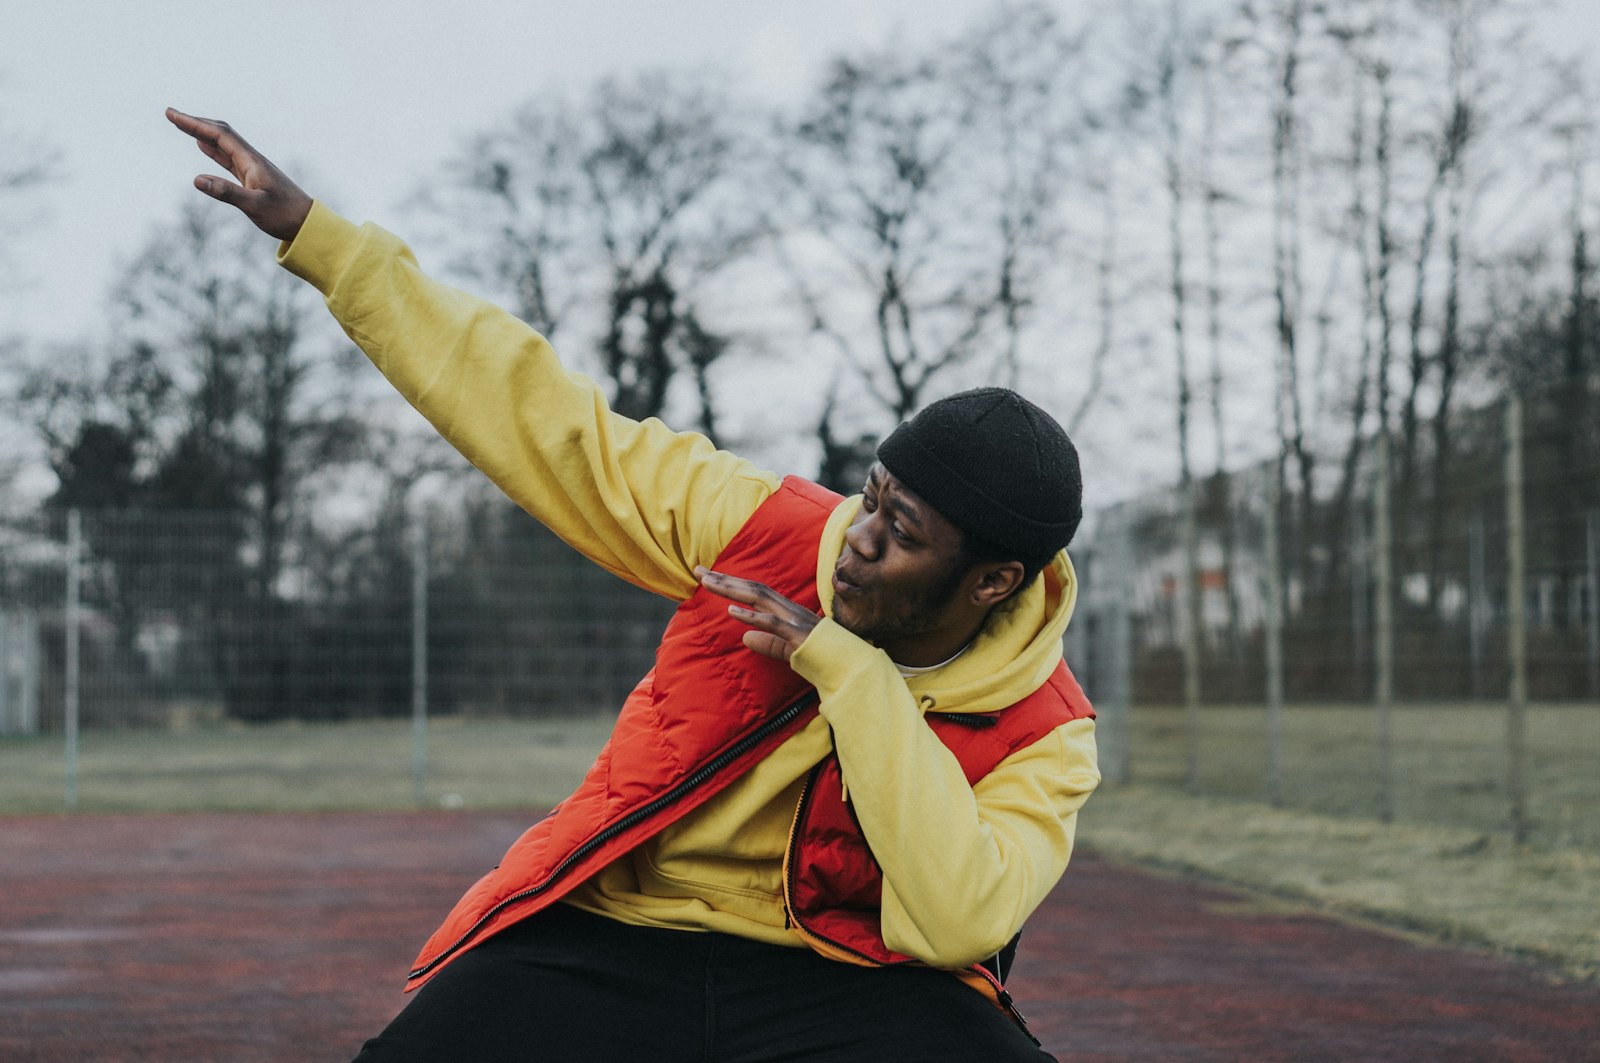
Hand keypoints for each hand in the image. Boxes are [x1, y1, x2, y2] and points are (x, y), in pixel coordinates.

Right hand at [166, 108, 312, 241]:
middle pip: (220, 133)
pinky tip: (203, 145)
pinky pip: (228, 158)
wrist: (308, 224)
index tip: (173, 115)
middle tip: (170, 114)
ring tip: (181, 124)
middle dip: (195, 122)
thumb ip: (227, 193)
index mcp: (252, 161)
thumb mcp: (254, 206)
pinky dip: (213, 149)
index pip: (220, 135)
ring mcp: (252, 168)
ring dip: (201, 133)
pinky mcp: (252, 178)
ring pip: (223, 144)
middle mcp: (252, 160)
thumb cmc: (285, 216)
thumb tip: (196, 180)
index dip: (195, 124)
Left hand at [696, 566, 819, 662]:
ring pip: (758, 598)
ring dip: (732, 590)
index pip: (754, 592)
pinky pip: (772, 623)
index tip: (707, 576)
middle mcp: (788, 609)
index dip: (731, 583)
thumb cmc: (822, 657)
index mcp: (786, 611)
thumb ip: (768, 643)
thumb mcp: (788, 651)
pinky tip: (733, 612)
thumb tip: (744, 637)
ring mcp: (793, 620)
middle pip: (752, 588)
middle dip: (724, 579)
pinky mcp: (797, 634)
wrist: (851, 665)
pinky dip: (752, 616)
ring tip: (708, 583)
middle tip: (698, 571)